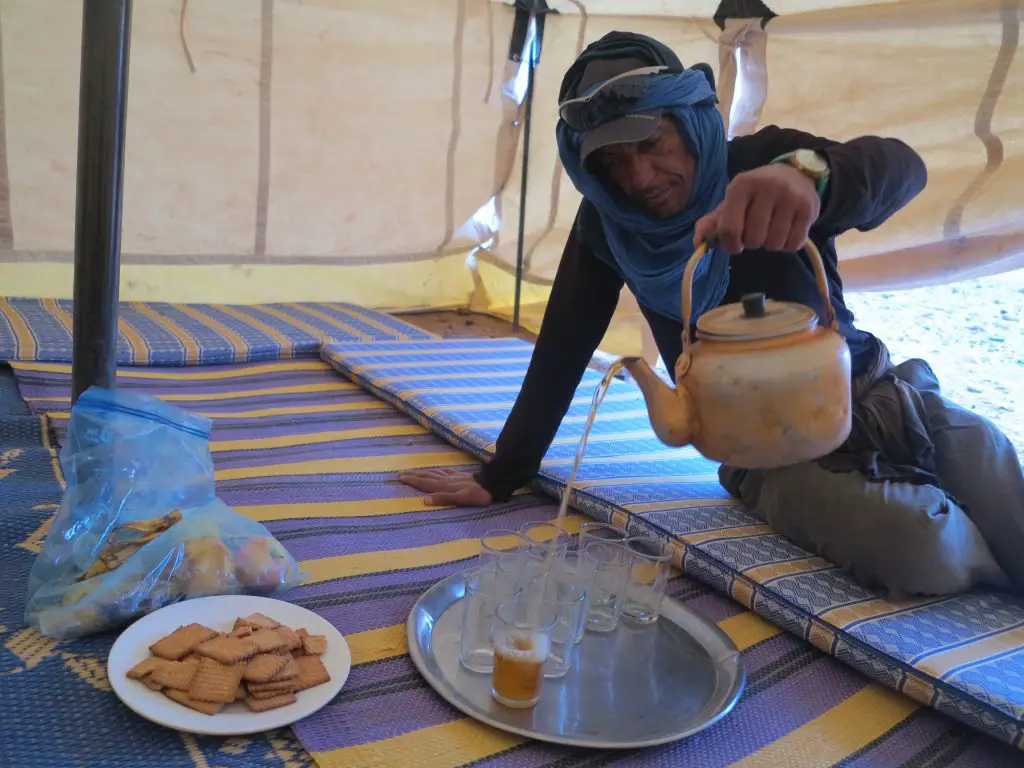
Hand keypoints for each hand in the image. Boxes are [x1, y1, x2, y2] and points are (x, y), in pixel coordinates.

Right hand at [397, 468, 492, 506]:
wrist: (492, 484)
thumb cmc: (477, 495)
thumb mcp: (461, 499)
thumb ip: (443, 499)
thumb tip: (424, 500)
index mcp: (444, 486)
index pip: (424, 483)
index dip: (412, 480)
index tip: (400, 477)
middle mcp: (446, 480)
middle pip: (426, 476)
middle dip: (413, 475)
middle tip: (400, 474)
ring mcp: (452, 476)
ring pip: (433, 473)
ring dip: (422, 472)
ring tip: (413, 471)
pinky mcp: (459, 475)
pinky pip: (443, 471)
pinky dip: (435, 471)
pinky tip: (436, 470)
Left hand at [694, 163, 819, 253]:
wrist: (794, 174)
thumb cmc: (756, 195)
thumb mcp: (731, 202)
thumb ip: (712, 223)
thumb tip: (697, 243)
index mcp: (741, 185)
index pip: (729, 228)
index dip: (730, 244)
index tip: (734, 245)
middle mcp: (767, 187)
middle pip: (753, 240)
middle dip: (752, 242)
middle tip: (756, 230)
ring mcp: (790, 197)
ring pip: (773, 244)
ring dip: (770, 244)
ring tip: (771, 228)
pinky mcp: (808, 208)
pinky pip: (793, 244)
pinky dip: (787, 245)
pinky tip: (786, 230)